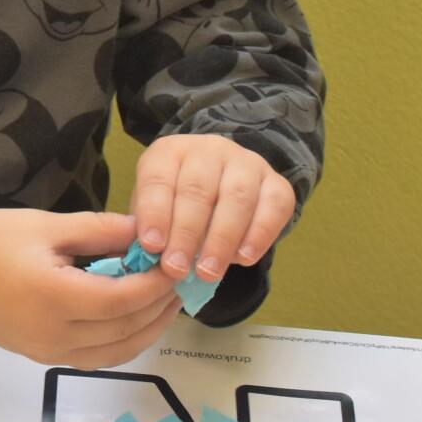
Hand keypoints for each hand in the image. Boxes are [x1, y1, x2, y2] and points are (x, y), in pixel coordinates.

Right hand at [0, 208, 181, 368]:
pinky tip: (136, 319)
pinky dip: (123, 343)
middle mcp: (51, 334)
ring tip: (167, 303)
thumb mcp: (48, 224)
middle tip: (180, 281)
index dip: (154, 286)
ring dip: (147, 330)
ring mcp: (45, 352)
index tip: (174, 265)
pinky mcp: (41, 359)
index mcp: (51, 295)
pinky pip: (95, 359)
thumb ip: (100, 231)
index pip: (120, 300)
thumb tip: (148, 233)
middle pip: (122, 330)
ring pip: (114, 353)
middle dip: (158, 307)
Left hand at [131, 135, 294, 284]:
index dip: (155, 214)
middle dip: (186, 233)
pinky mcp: (276, 182)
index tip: (152, 247)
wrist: (221, 190)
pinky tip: (244, 259)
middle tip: (177, 268)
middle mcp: (209, 150)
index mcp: (170, 152)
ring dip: (221, 239)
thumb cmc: (178, 206)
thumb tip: (145, 257)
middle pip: (198, 189)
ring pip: (236, 197)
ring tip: (208, 272)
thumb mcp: (155, 210)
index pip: (159, 179)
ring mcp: (246, 162)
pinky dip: (260, 234)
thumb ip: (149, 229)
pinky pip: (274, 205)